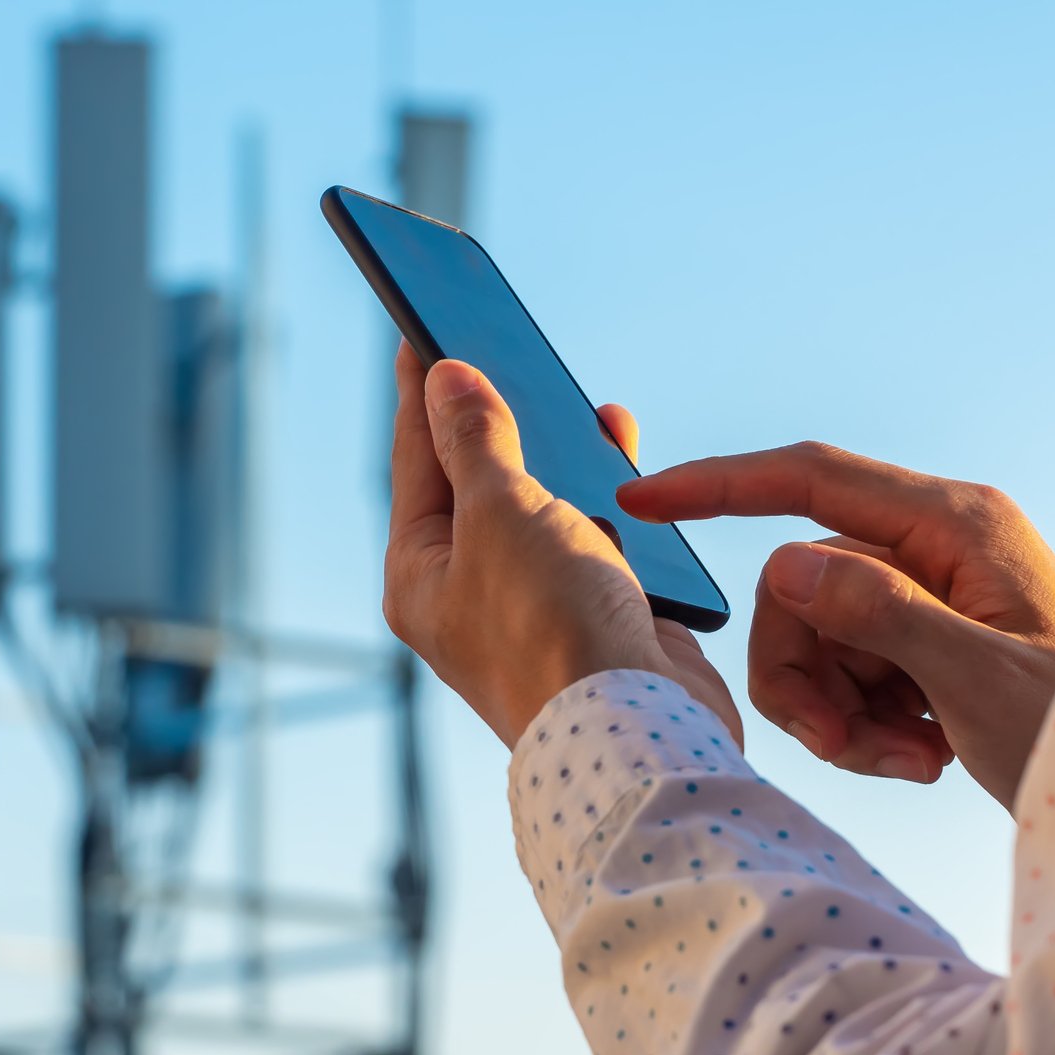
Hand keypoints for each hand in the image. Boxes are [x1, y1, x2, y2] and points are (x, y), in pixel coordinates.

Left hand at [383, 342, 739, 746]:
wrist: (639, 730)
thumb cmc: (551, 627)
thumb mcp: (500, 513)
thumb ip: (475, 441)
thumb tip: (444, 379)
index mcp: (420, 572)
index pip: (415, 459)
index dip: (422, 389)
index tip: (421, 325)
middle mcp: (470, 590)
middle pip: (478, 480)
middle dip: (498, 414)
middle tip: (500, 344)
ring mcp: (535, 605)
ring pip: (544, 506)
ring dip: (563, 453)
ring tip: (577, 402)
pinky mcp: (597, 615)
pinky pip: (598, 535)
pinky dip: (611, 495)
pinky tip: (623, 459)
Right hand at [617, 442, 1054, 811]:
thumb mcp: (983, 684)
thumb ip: (883, 616)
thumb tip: (787, 565)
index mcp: (958, 525)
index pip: (813, 479)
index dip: (720, 485)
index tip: (643, 500)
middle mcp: (940, 545)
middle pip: (800, 584)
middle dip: (803, 671)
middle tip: (844, 746)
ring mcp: (931, 596)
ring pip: (815, 636)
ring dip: (837, 711)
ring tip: (902, 761)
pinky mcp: (927, 643)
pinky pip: (846, 671)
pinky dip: (864, 724)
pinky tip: (922, 757)